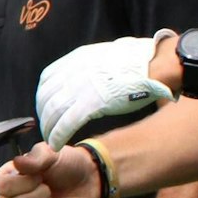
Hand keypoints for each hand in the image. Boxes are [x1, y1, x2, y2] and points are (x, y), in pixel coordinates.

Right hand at [0, 142, 98, 197]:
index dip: (23, 183)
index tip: (40, 176)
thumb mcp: (53, 153)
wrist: (89, 179)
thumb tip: (18, 162)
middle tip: (49, 187)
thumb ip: (36, 157)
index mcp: (9, 178)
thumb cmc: (67, 164)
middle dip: (39, 196)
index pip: (1, 186)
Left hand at [36, 31, 176, 146]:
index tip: (46, 107)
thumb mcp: (108, 54)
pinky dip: (58, 134)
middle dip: (43, 114)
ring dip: (48, 127)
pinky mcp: (92, 103)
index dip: (43, 96)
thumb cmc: (140, 60)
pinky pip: (66, 122)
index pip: (47, 78)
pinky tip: (56, 144)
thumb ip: (94, 64)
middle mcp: (75, 71)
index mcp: (78, 59)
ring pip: (52, 111)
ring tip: (50, 138)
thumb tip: (93, 74)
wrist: (154, 62)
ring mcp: (81, 87)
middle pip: (46, 96)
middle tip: (47, 126)